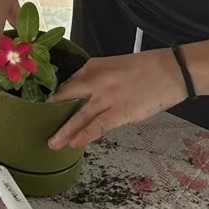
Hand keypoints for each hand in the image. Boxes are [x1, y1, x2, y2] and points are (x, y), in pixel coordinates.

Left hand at [46, 48, 187, 149]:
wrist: (171, 70)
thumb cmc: (146, 68)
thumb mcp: (114, 65)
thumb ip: (97, 77)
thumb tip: (84, 93)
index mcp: (93, 66)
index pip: (69, 82)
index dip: (56, 95)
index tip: (45, 105)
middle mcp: (95, 80)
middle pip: (67, 97)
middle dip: (51, 111)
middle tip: (37, 122)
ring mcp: (106, 97)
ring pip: (79, 116)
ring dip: (64, 131)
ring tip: (52, 142)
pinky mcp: (119, 112)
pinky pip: (97, 127)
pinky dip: (84, 136)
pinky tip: (74, 143)